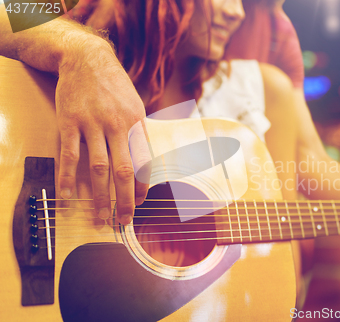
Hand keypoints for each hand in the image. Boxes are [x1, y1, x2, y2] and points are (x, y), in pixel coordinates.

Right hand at [56, 40, 148, 224]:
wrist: (87, 59)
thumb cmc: (115, 86)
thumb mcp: (136, 105)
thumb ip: (140, 133)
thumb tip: (147, 160)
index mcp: (138, 123)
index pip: (144, 162)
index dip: (143, 187)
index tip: (141, 204)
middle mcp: (118, 125)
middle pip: (124, 170)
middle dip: (125, 200)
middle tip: (124, 221)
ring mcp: (93, 124)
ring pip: (98, 167)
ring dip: (99, 196)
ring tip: (100, 216)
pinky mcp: (70, 121)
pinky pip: (69, 155)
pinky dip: (68, 177)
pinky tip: (67, 195)